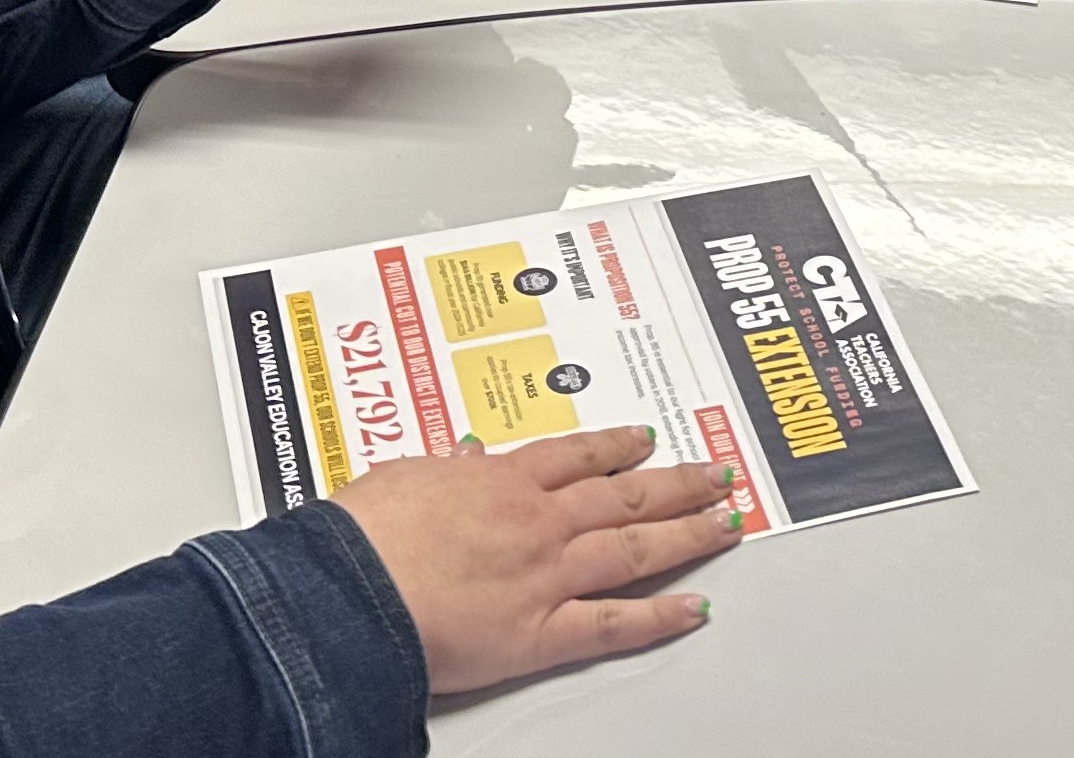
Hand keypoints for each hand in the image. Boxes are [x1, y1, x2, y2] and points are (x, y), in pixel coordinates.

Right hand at [332, 425, 743, 696]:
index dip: (617, 447)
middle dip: (677, 484)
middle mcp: (538, 521)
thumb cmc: (361, 537)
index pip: (576, 455)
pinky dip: (659, 619)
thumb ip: (441, 469)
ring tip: (724, 525)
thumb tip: (463, 457)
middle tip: (715, 476)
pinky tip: (693, 610)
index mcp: (502, 481)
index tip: (645, 440)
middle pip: (623, 496)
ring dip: (687, 534)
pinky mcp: (541, 633)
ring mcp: (547, 574)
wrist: (349, 590)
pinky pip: (614, 624)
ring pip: (634, 549)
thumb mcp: (400, 477)